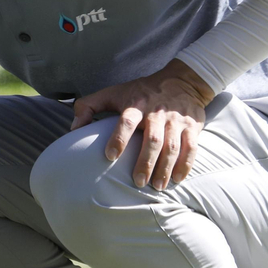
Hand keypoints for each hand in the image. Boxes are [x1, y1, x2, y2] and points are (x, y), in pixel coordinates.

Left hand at [70, 60, 214, 189]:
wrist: (182, 81)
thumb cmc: (141, 91)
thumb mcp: (113, 92)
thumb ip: (89, 106)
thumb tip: (73, 129)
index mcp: (136, 104)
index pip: (126, 121)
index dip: (118, 138)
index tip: (110, 156)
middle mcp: (157, 112)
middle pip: (152, 140)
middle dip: (145, 162)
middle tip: (136, 181)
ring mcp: (177, 120)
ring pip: (172, 146)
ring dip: (165, 168)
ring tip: (156, 187)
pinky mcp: (193, 126)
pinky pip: (191, 148)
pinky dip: (185, 165)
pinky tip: (177, 179)